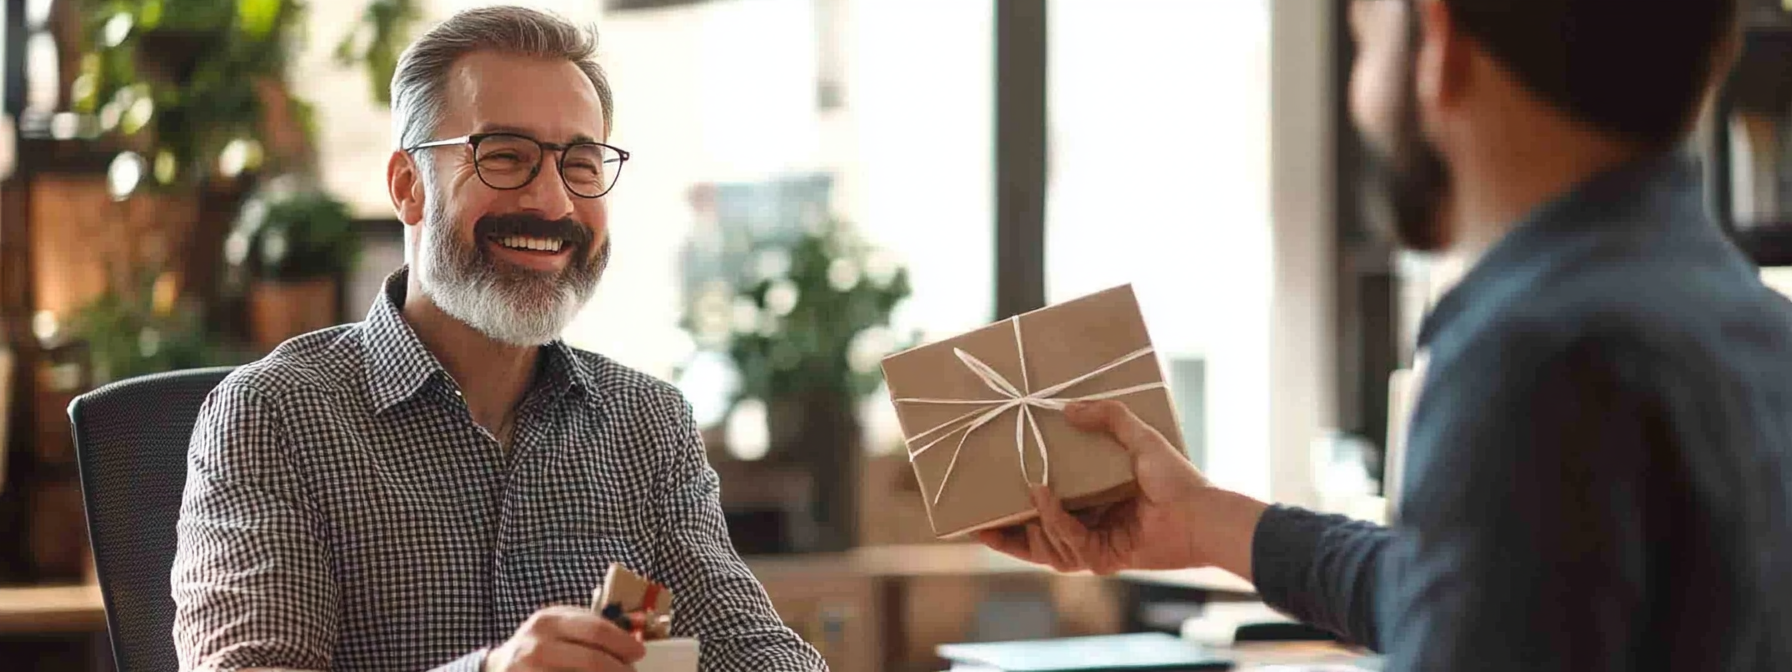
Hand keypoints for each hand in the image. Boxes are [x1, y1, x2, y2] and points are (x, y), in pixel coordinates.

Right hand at [483, 606, 645, 671]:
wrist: (499, 668)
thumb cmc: (538, 644)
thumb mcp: (556, 624)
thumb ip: (587, 626)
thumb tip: (629, 641)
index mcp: (548, 621)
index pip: (595, 630)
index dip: (622, 643)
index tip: (639, 652)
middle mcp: (537, 646)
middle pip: (591, 660)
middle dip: (619, 670)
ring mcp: (530, 671)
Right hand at [976, 400, 1266, 578]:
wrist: (1201, 513)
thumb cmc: (1176, 478)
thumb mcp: (1139, 437)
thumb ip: (1108, 417)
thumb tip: (1067, 407)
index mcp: (1094, 502)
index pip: (1047, 511)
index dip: (1017, 512)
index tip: (989, 502)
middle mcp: (1091, 527)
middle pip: (1037, 539)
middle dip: (1007, 536)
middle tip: (979, 522)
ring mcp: (1096, 546)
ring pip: (1048, 545)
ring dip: (1034, 523)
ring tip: (1027, 492)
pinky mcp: (1103, 559)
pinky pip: (1068, 544)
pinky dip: (1055, 521)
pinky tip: (1044, 499)